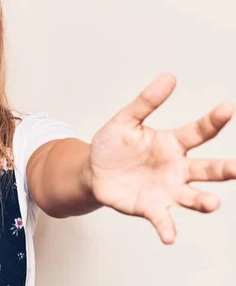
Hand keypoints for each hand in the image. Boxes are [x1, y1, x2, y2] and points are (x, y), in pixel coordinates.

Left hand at [88, 73, 234, 243]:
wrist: (93, 171)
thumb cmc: (113, 145)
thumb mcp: (125, 120)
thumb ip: (146, 102)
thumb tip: (169, 77)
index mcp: (172, 144)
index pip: (198, 132)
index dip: (213, 121)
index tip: (227, 109)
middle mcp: (176, 168)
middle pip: (206, 169)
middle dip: (224, 170)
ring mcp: (166, 190)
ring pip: (192, 197)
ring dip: (203, 201)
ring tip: (213, 203)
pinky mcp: (150, 208)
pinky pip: (163, 219)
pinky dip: (167, 228)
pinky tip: (169, 237)